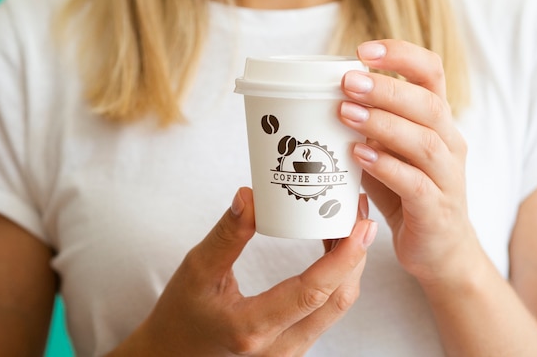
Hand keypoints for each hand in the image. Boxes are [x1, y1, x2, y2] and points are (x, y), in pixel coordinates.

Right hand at [112, 187, 376, 355]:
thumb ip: (226, 235)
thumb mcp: (196, 271)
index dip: (343, 258)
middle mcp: (279, 348)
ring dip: (349, 265)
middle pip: (337, 300)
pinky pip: (327, 311)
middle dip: (355, 254)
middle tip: (359, 213)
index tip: (362, 226)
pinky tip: (333, 247)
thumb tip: (250, 196)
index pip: (312, 293)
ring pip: (336, 307)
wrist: (173, 354)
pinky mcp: (294, 344)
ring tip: (349, 223)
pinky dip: (336, 278)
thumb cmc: (181, 315)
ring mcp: (290, 351)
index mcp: (252, 327)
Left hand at [339, 40, 480, 284]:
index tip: (364, 50)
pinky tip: (359, 156)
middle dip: (386, 89)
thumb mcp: (388, 149)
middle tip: (347, 81)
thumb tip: (317, 96)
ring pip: (425, 141)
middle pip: (428, 104)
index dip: (402, 55)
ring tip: (345, 113)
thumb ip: (366, 125)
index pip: (432, 73)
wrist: (440, 250)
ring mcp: (448, 177)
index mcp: (437, 121)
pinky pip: (416, 184)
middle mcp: (449, 143)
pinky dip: (387, 167)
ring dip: (383, 124)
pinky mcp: (437, 209)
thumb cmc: (407, 192)